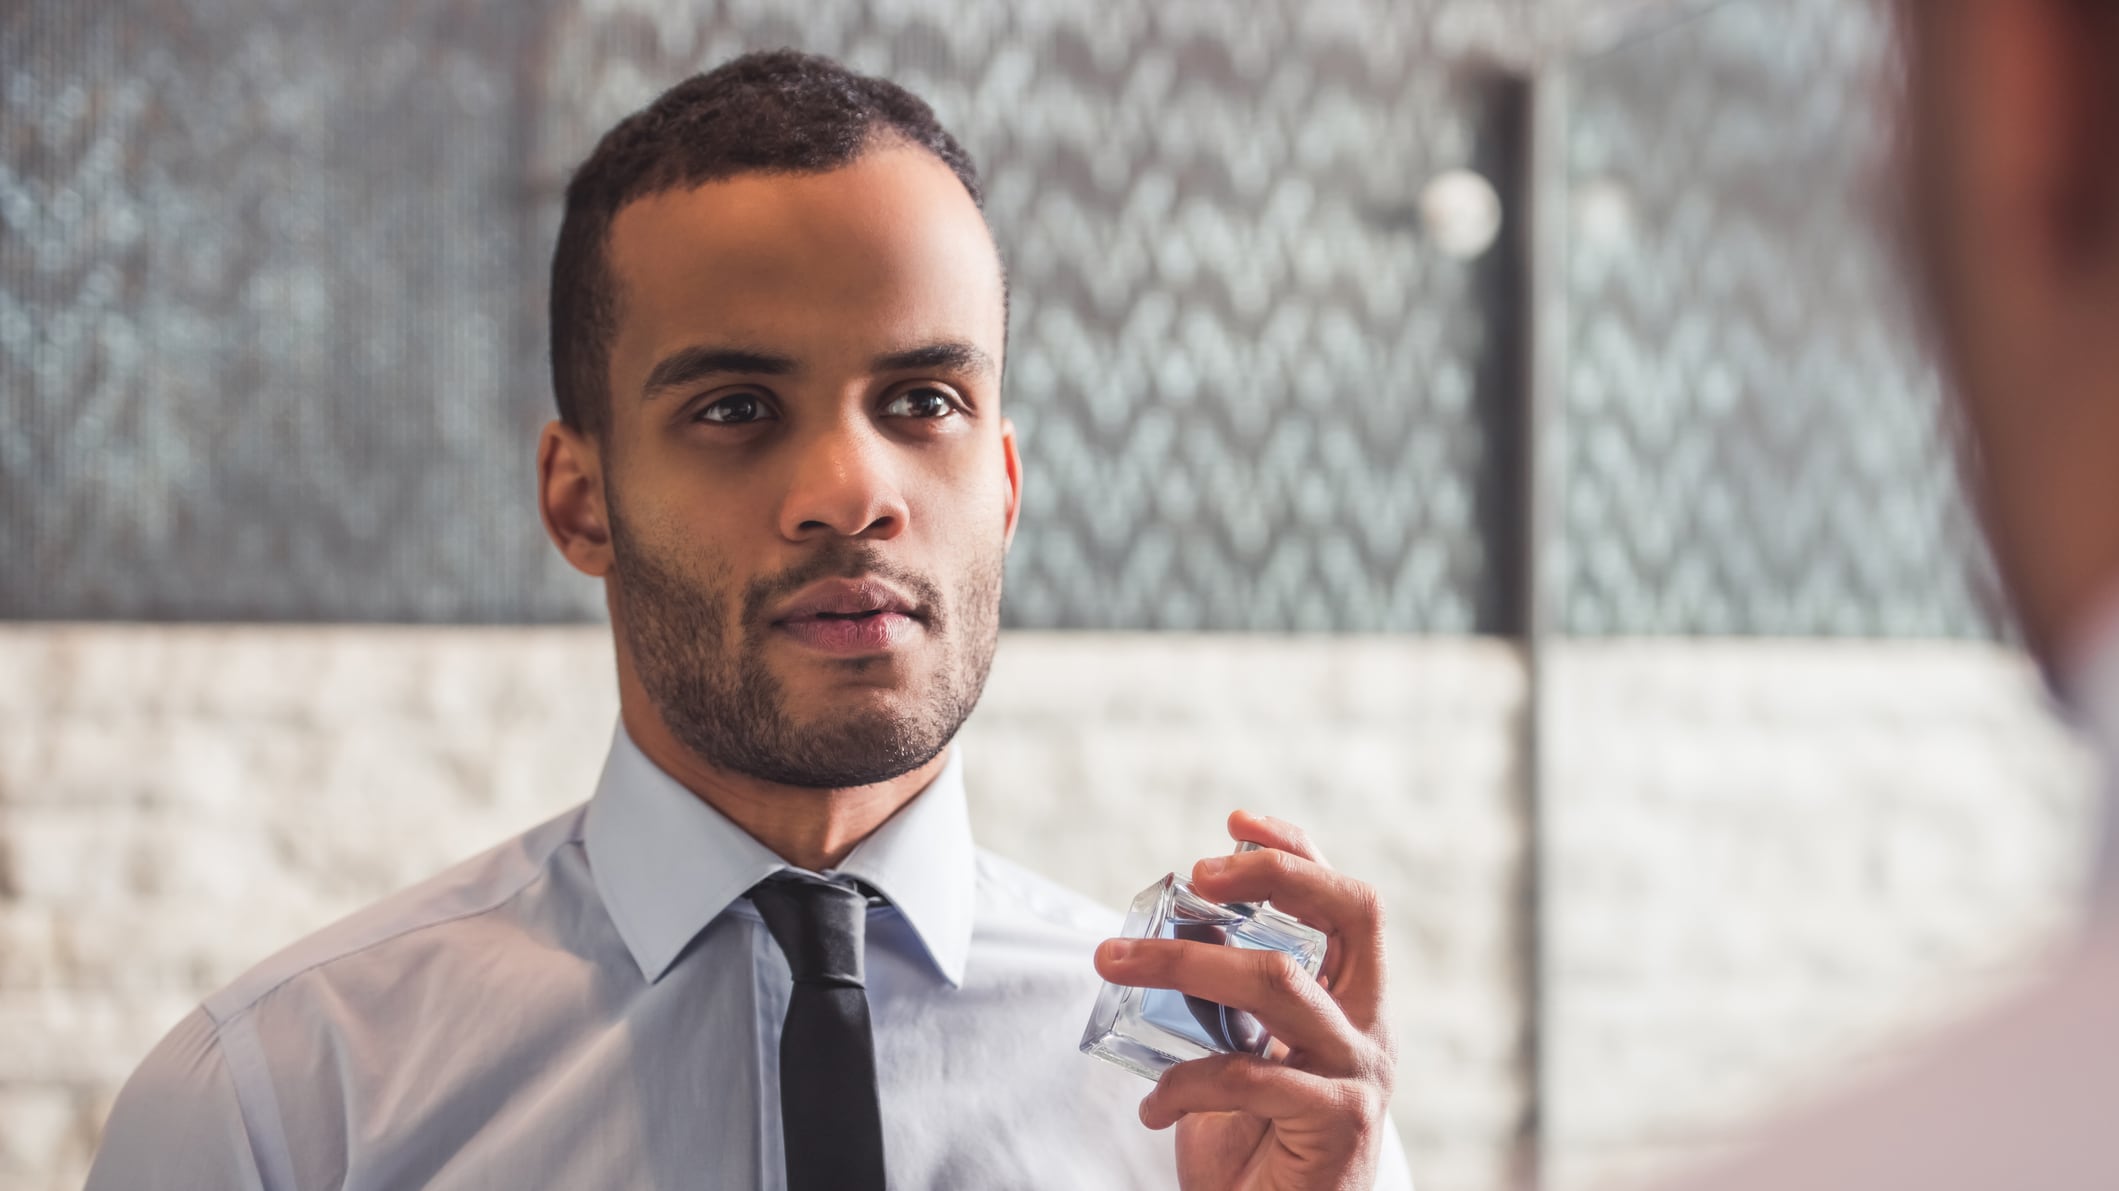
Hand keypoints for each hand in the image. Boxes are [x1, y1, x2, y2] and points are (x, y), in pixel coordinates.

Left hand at [1093, 811, 1395, 1190]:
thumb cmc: (1254, 1150)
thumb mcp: (1239, 1056)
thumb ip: (1225, 1004)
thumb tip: (1156, 942)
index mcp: (1356, 1004)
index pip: (1349, 903)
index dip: (1298, 851)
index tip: (1235, 821)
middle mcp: (1373, 1030)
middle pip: (1349, 914)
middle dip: (1270, 875)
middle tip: (1193, 874)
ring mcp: (1362, 1075)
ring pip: (1280, 983)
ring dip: (1185, 961)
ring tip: (1113, 961)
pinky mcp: (1338, 1124)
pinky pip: (1249, 1074)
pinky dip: (1184, 1082)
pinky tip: (1152, 1106)